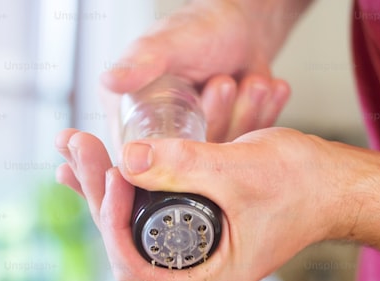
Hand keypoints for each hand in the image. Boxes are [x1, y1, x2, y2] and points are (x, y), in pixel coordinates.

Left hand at [56, 126, 341, 280]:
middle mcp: (195, 277)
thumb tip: (125, 158)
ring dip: (104, 186)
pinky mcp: (193, 235)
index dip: (112, 219)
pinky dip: (126, 187)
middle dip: (98, 192)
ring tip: (76, 148)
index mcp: (207, 280)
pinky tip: (100, 161)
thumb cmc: (305, 185)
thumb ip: (183, 164)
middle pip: (125, 244)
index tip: (113, 173)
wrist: (339, 186)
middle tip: (77, 145)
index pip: (133, 265)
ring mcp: (193, 258)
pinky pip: (147, 216)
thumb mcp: (240, 169)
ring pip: (131, 228)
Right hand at [101, 0, 302, 141]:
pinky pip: (244, 148)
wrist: (245, 24)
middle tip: (224, 82)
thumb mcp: (167, 44)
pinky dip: (261, 116)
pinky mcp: (225, 146)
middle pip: (186, 158)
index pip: (139, 157)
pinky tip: (269, 89)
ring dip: (243, 113)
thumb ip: (140, 64)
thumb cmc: (201, 26)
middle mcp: (158, 135)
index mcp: (129, 117)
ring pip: (218, 154)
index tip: (196, 117)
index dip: (169, 148)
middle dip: (215, 117)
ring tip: (252, 81)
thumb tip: (110, 81)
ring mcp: (194, 143)